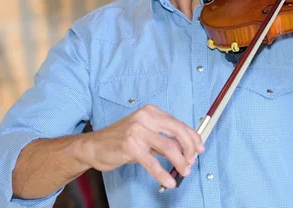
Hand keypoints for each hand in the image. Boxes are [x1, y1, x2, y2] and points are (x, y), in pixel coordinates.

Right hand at [81, 105, 204, 188]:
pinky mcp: (130, 146)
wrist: (93, 146)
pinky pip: (152, 162)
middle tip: (192, 161)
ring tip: (184, 172)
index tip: (200, 148)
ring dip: (180, 162)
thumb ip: (163, 139)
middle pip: (178, 132)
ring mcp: (137, 131)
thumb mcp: (144, 134)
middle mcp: (146, 117)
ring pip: (169, 147)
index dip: (192, 137)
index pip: (179, 124)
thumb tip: (186, 149)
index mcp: (151, 112)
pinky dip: (163, 173)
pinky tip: (169, 181)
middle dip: (189, 148)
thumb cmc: (120, 139)